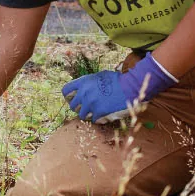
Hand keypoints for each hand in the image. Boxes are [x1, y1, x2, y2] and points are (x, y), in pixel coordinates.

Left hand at [62, 55, 176, 123]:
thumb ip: (89, 82)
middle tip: (85, 108)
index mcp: (83, 82)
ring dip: (88, 114)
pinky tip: (103, 115)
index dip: (68, 96)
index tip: (73, 99)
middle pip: (72, 106)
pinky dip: (98, 118)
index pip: (65, 91)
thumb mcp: (99, 76)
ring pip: (81, 115)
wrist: (128, 86)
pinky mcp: (99, 112)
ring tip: (94, 112)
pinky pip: (93, 119)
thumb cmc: (116, 79)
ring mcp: (91, 103)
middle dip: (79, 107)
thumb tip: (83, 88)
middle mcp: (84, 93)